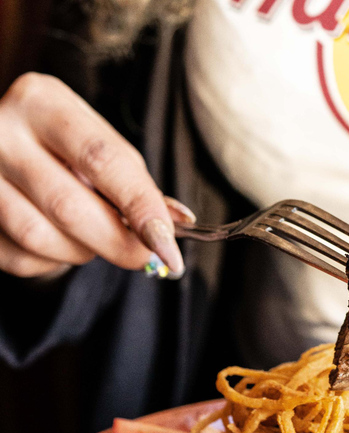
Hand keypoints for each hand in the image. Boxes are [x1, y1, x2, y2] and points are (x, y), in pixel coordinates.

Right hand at [0, 73, 193, 278]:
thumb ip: (136, 182)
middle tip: (145, 258)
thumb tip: (177, 221)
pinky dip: (51, 261)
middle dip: (117, 242)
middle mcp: (0, 131)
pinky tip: (60, 243)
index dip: (141, 206)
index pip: (102, 160)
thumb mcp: (99, 145)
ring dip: (83, 252)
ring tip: (96, 241)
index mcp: (43, 102)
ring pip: (40, 236)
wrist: (2, 144)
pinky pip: (18, 255)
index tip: (168, 243)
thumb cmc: (63, 147)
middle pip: (69, 204)